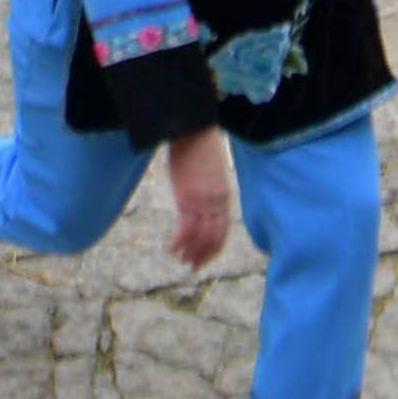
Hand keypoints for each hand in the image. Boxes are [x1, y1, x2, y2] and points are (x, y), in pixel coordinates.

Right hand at [163, 127, 232, 266]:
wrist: (193, 131)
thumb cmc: (199, 148)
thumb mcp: (210, 173)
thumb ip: (210, 190)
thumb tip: (202, 200)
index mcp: (224, 195)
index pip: (224, 228)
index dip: (215, 246)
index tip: (207, 258)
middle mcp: (217, 202)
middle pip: (214, 236)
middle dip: (205, 254)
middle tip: (194, 267)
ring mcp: (203, 201)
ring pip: (201, 235)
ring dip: (192, 251)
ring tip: (183, 262)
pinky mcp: (188, 198)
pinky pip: (186, 227)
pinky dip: (180, 241)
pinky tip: (173, 248)